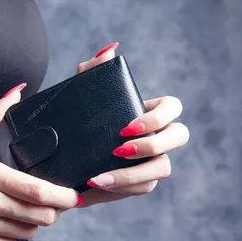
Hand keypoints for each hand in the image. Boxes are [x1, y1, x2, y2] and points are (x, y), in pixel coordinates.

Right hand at [0, 83, 79, 240]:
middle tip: (53, 204)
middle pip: (40, 216)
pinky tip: (5, 225)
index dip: (63, 197)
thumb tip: (16, 92)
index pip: (39, 191)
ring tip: (27, 212)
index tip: (73, 195)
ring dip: (33, 224)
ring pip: (26, 233)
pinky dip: (13, 238)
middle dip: (53, 212)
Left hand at [75, 43, 189, 206]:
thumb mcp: (79, 94)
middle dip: (153, 144)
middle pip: (179, 137)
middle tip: (119, 150)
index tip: (126, 127)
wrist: (62, 156)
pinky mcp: (139, 183)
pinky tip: (96, 185)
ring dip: (134, 174)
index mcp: (148, 112)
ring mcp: (151, 162)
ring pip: (163, 169)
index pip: (172, 107)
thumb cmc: (78, 119)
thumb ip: (92, 70)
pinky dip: (121, 188)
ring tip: (100, 178)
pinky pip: (144, 188)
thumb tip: (109, 52)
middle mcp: (157, 137)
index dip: (158, 117)